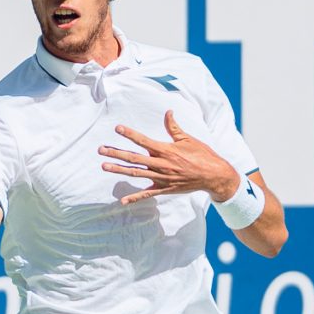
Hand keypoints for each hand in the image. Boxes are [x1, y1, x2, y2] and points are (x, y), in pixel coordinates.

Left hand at [99, 111, 238, 205]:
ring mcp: (162, 178)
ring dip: (119, 170)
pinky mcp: (165, 189)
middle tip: (100, 150)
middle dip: (116, 153)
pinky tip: (122, 201)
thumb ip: (174, 127)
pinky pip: (147, 194)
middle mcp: (161, 164)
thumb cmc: (202, 155)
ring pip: (136, 174)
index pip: (144, 141)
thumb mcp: (188, 139)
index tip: (117, 128)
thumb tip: (168, 112)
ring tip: (104, 166)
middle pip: (134, 158)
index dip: (130, 134)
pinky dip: (135, 198)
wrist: (214, 176)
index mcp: (166, 150)